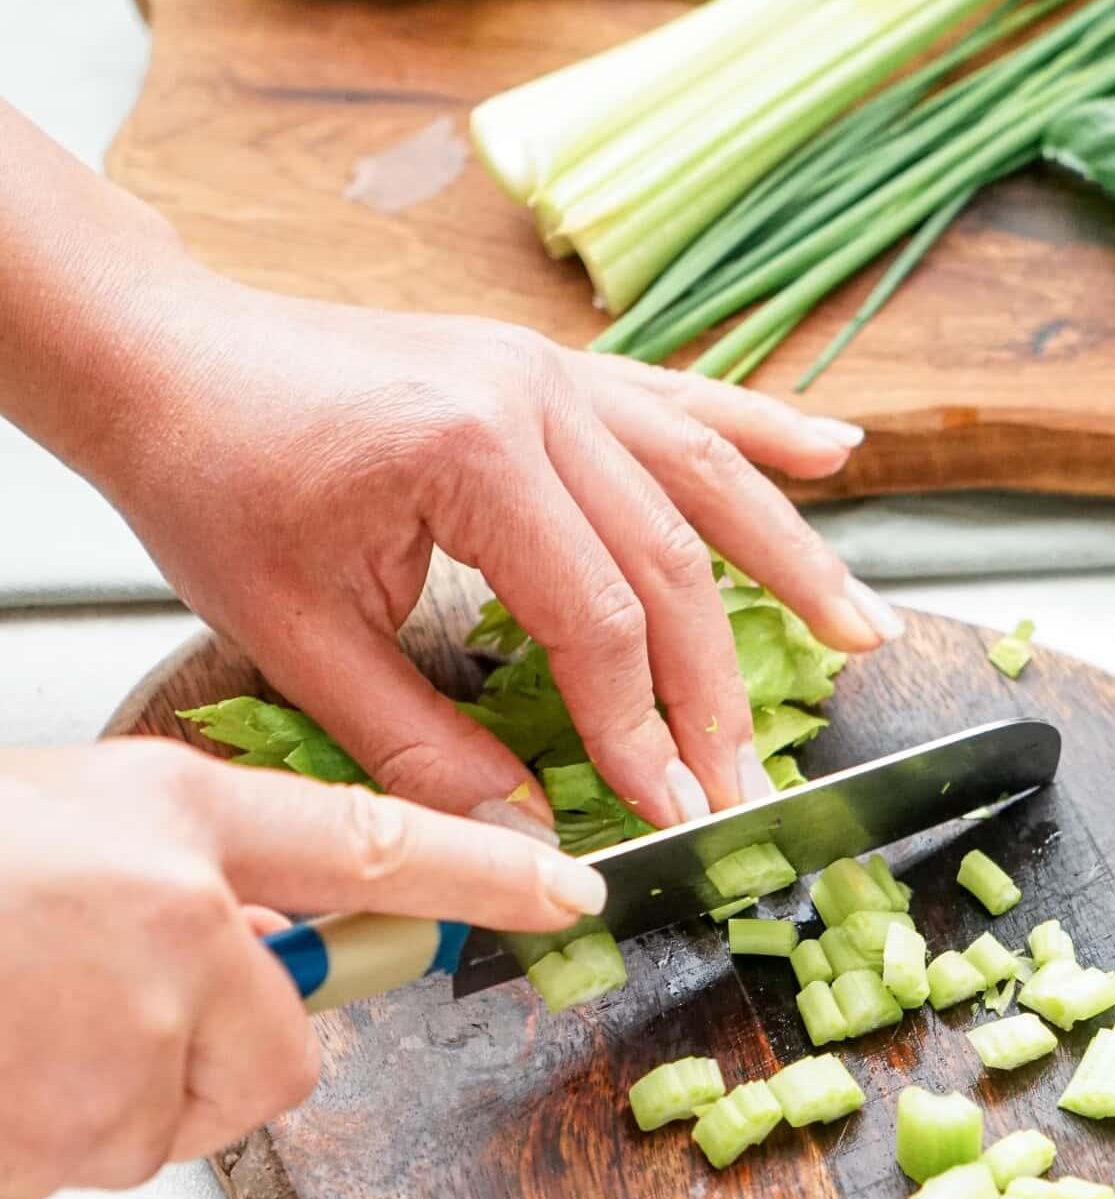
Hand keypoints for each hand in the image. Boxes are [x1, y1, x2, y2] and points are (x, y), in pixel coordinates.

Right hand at [0, 742, 608, 1198]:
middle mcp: (173, 928)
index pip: (370, 847)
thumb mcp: (63, 826)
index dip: (479, 876)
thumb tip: (261, 945)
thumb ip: (176, 880)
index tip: (565, 890)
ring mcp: (122, 1040)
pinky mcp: (64, 1135)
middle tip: (92, 1008)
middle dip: (207, 1056)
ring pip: (172, 1122)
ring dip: (100, 1100)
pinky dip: (36, 1141)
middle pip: (277, 1055)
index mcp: (170, 822)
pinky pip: (90, 1166)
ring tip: (8, 1026)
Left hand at [81, 257, 899, 834]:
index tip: (674, 811)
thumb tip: (521, 841)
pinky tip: (836, 455)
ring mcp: (550, 370)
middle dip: (721, 687)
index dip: (644, 731)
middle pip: (673, 560)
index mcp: (471, 454)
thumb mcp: (297, 638)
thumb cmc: (212, 480)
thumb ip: (419, 745)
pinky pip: (678, 398)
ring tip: (865, 631)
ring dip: (795, 556)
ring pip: (706, 472)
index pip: (600, 620)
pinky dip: (758, 431)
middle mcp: (534, 396)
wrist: (165, 357)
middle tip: (751, 780)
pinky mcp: (548, 367)